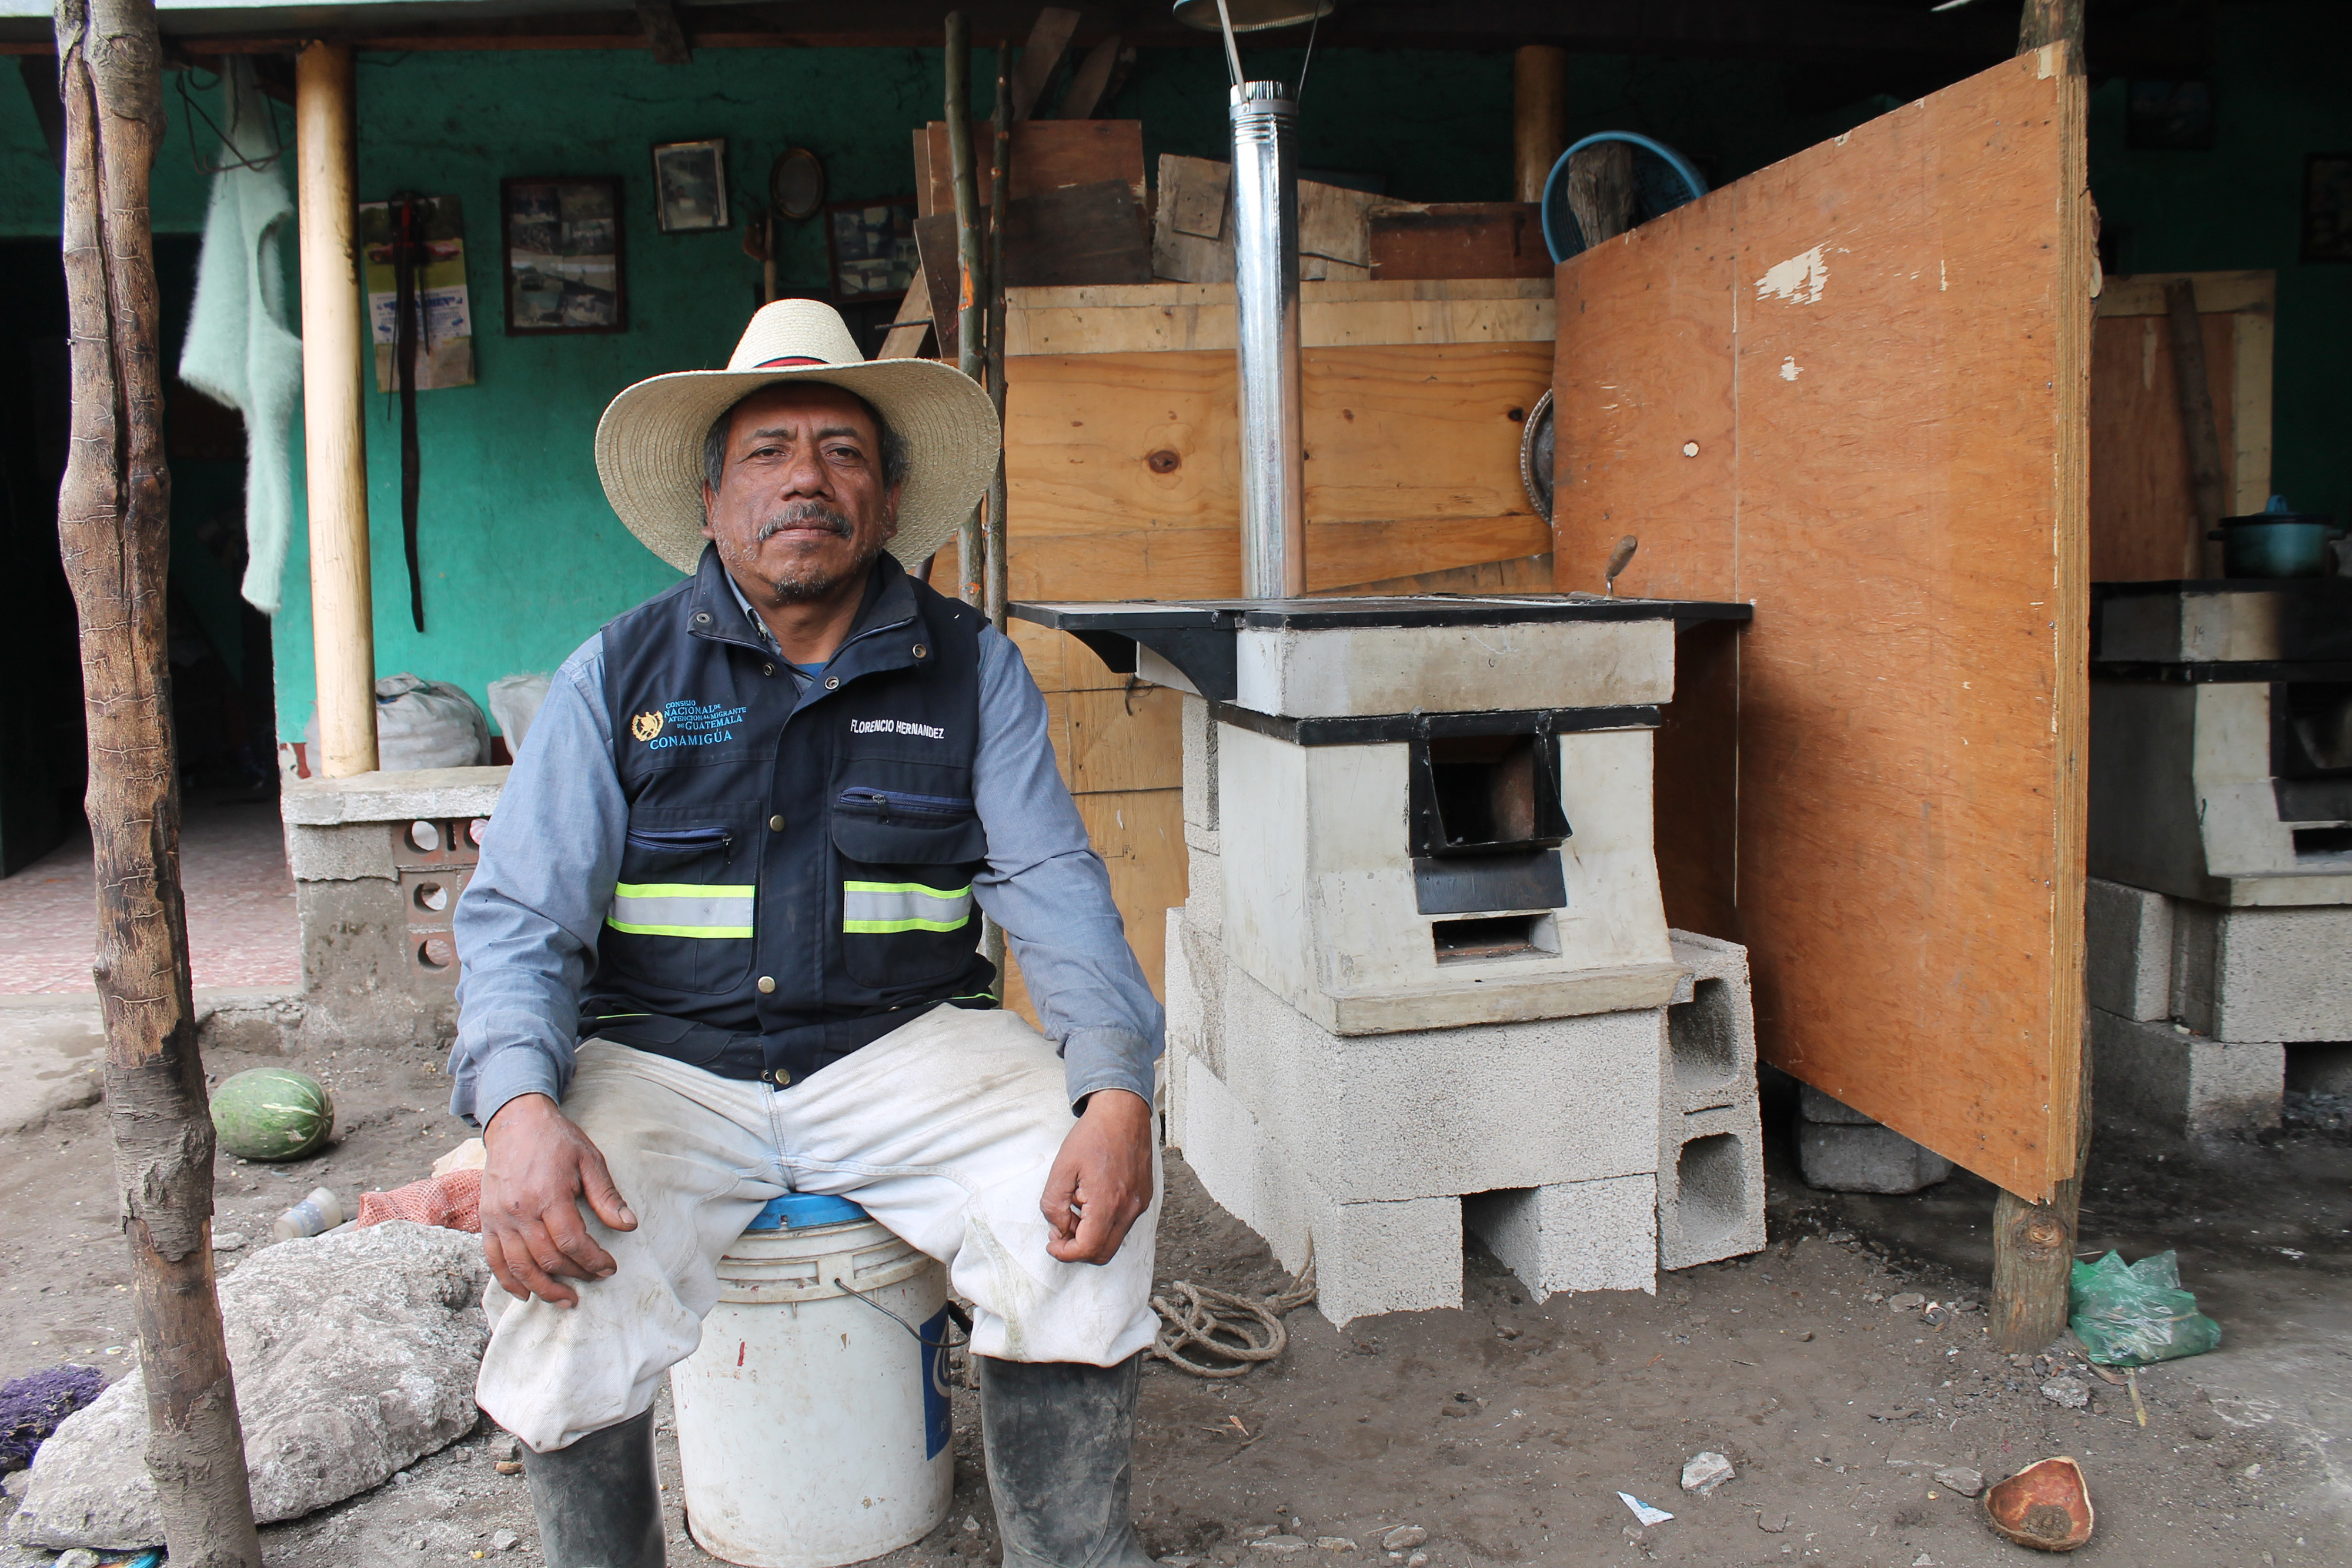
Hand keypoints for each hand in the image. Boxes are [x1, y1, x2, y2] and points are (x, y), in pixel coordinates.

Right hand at [481, 1093, 636, 1308]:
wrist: (515, 1122)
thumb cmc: (556, 1140)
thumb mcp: (589, 1160)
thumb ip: (606, 1196)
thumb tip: (629, 1225)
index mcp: (548, 1194)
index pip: (572, 1242)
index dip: (593, 1261)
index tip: (609, 1268)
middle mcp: (520, 1211)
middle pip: (547, 1259)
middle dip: (575, 1276)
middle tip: (593, 1281)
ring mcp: (499, 1218)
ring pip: (520, 1266)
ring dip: (543, 1289)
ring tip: (565, 1299)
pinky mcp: (487, 1220)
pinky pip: (494, 1259)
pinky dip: (508, 1281)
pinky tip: (525, 1293)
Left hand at [1040, 1090, 1153, 1264]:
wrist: (1123, 1113)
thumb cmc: (1093, 1135)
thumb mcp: (1062, 1168)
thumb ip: (1054, 1205)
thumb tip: (1059, 1229)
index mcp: (1108, 1202)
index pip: (1087, 1249)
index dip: (1065, 1253)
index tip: (1052, 1243)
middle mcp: (1129, 1208)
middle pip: (1103, 1253)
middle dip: (1078, 1249)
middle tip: (1061, 1229)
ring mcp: (1140, 1204)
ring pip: (1113, 1240)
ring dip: (1091, 1234)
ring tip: (1076, 1206)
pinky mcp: (1144, 1198)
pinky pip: (1123, 1224)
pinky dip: (1104, 1223)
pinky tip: (1092, 1199)